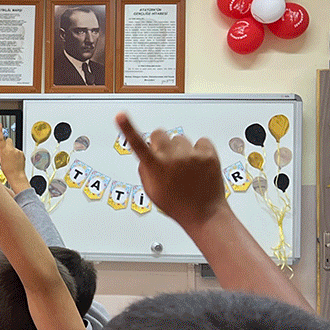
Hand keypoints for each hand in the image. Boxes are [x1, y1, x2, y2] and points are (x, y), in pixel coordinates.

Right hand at [0, 123, 28, 190]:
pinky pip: (18, 152)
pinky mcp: (22, 153)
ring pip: (14, 148)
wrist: (16, 175)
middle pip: (9, 140)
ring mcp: (17, 151)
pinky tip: (16, 162)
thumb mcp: (1, 160)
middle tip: (7, 152)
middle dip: (8, 144)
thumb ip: (3, 153)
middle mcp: (11, 149)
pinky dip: (17, 156)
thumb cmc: (8, 170)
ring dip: (13, 152)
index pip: (0, 138)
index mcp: (3, 151)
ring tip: (12, 161)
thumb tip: (5, 150)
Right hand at [116, 113, 226, 230]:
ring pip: (180, 138)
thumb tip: (145, 156)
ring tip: (186, 167)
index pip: (138, 145)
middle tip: (166, 157)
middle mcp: (173, 159)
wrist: (205, 214)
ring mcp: (192, 156)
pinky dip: (199, 150)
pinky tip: (199, 164)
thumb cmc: (178, 205)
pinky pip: (201, 141)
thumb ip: (145, 170)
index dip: (127, 128)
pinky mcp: (209, 154)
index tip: (120, 116)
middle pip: (160, 133)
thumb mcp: (152, 192)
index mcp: (156, 168)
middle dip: (160, 143)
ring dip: (180, 149)